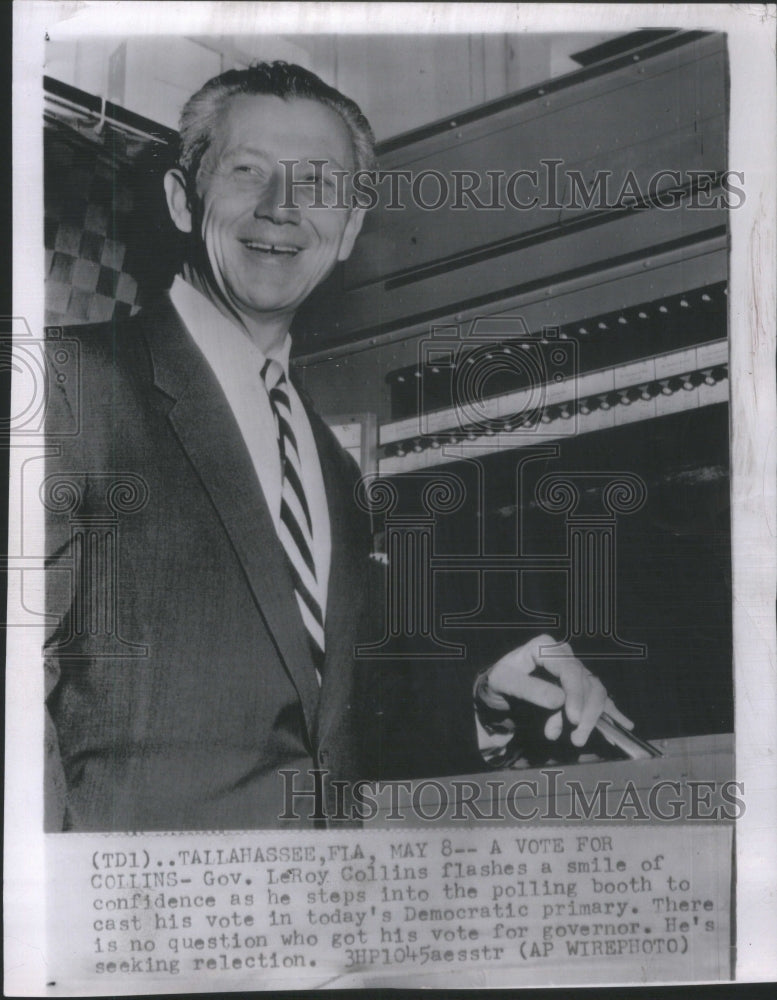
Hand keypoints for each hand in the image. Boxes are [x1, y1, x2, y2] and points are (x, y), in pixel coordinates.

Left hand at [476, 634, 632, 747]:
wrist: (499, 689)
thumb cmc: (500, 681)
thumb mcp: (504, 682)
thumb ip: (529, 689)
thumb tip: (559, 700)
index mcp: (547, 647)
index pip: (570, 671)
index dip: (576, 695)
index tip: (573, 719)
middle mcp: (565, 655)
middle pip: (588, 684)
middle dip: (584, 714)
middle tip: (575, 739)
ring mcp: (575, 670)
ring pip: (596, 693)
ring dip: (590, 719)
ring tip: (574, 741)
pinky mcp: (580, 686)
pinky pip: (600, 698)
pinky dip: (613, 712)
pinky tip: (625, 725)